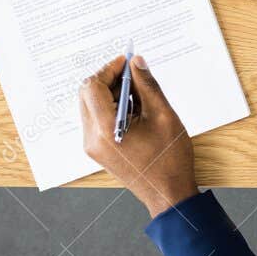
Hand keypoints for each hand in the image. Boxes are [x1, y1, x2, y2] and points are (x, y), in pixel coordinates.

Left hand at [79, 54, 196, 217]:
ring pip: (91, 106)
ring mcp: (92, 146)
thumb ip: (148, 86)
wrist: (168, 194)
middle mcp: (92, 138)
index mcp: (105, 129)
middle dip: (108, 79)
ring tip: (137, 93)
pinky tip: (133, 109)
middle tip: (132, 73)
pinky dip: (111, 107)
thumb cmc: (169, 159)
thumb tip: (137, 64)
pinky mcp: (98, 150)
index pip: (93, 86)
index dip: (109, 69)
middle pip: (87, 94)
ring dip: (110, 93)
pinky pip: (97, 119)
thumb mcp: (163, 116)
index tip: (127, 61)